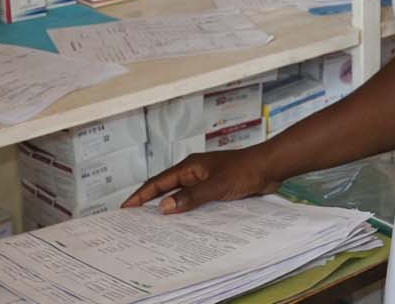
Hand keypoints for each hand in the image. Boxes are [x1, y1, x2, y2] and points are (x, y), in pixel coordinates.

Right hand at [122, 147, 280, 214]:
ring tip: (157, 227)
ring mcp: (205, 180)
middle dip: (150, 203)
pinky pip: (196, 202)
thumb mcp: (215, 186)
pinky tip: (186, 225)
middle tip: (135, 220)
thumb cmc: (244, 170)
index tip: (125, 208)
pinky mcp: (216, 189)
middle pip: (166, 189)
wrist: (269, 168)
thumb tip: (163, 207)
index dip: (141, 195)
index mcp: (189, 167)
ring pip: (181, 197)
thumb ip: (190, 197)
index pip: (158, 182)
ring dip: (170, 209)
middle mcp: (194, 173)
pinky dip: (188, 211)